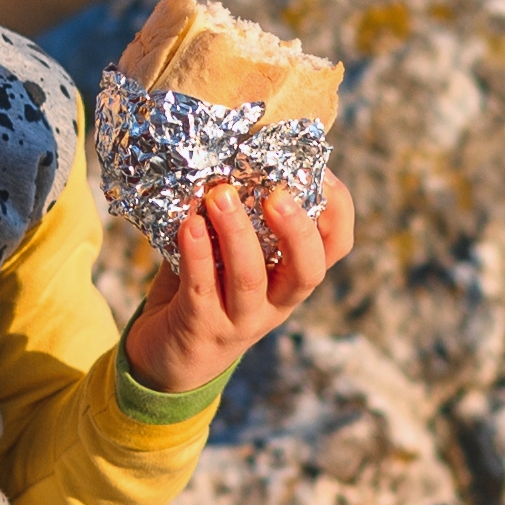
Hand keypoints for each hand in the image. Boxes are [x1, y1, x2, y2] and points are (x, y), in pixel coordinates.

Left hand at [121, 175, 355, 399]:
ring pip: (251, 279)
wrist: (166, 361)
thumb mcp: (229, 254)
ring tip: (219, 194)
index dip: (338, 208)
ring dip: (237, 233)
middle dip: (296, 228)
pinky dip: (195, 254)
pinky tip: (187, 225)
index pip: (335, 246)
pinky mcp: (200, 328)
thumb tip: (231, 143)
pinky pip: (201, 289)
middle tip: (276, 192)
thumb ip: (237, 211)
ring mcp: (241, 320)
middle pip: (308, 270)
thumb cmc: (203, 290)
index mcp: (291, 278)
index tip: (320, 168)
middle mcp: (276, 302)